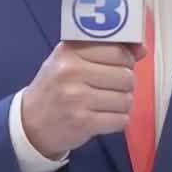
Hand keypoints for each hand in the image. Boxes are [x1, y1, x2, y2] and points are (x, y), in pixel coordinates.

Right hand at [20, 41, 137, 159]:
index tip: (119, 66)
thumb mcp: (70, 60)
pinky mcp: (83, 123)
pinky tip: (104, 117)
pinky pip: (120, 120)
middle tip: (111, 88)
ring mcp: (77, 98)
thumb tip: (142, 48)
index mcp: (70, 51)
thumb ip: (105, 50)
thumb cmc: (55, 86)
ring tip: (106, 104)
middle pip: (126, 76)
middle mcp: (72, 72)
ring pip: (126, 100)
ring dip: (122, 104)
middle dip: (125, 84)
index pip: (118, 51)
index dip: (126, 60)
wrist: (30, 123)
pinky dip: (118, 121)